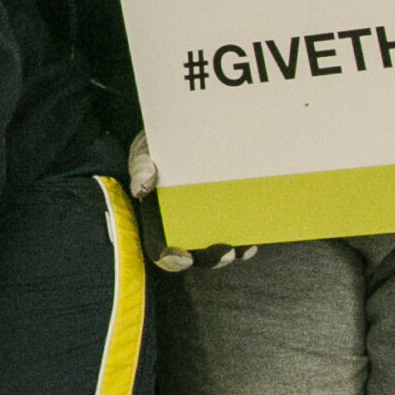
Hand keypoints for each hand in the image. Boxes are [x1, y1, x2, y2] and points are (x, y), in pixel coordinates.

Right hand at [126, 131, 256, 273]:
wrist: (182, 134)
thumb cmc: (157, 147)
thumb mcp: (145, 152)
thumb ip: (141, 166)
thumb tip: (141, 188)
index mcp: (157, 219)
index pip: (160, 249)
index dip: (171, 259)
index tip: (185, 259)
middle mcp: (182, 227)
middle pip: (196, 255)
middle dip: (212, 259)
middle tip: (228, 252)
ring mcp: (207, 223)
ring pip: (219, 249)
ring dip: (232, 253)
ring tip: (244, 248)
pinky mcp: (228, 214)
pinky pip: (238, 234)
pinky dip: (246, 239)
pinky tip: (254, 238)